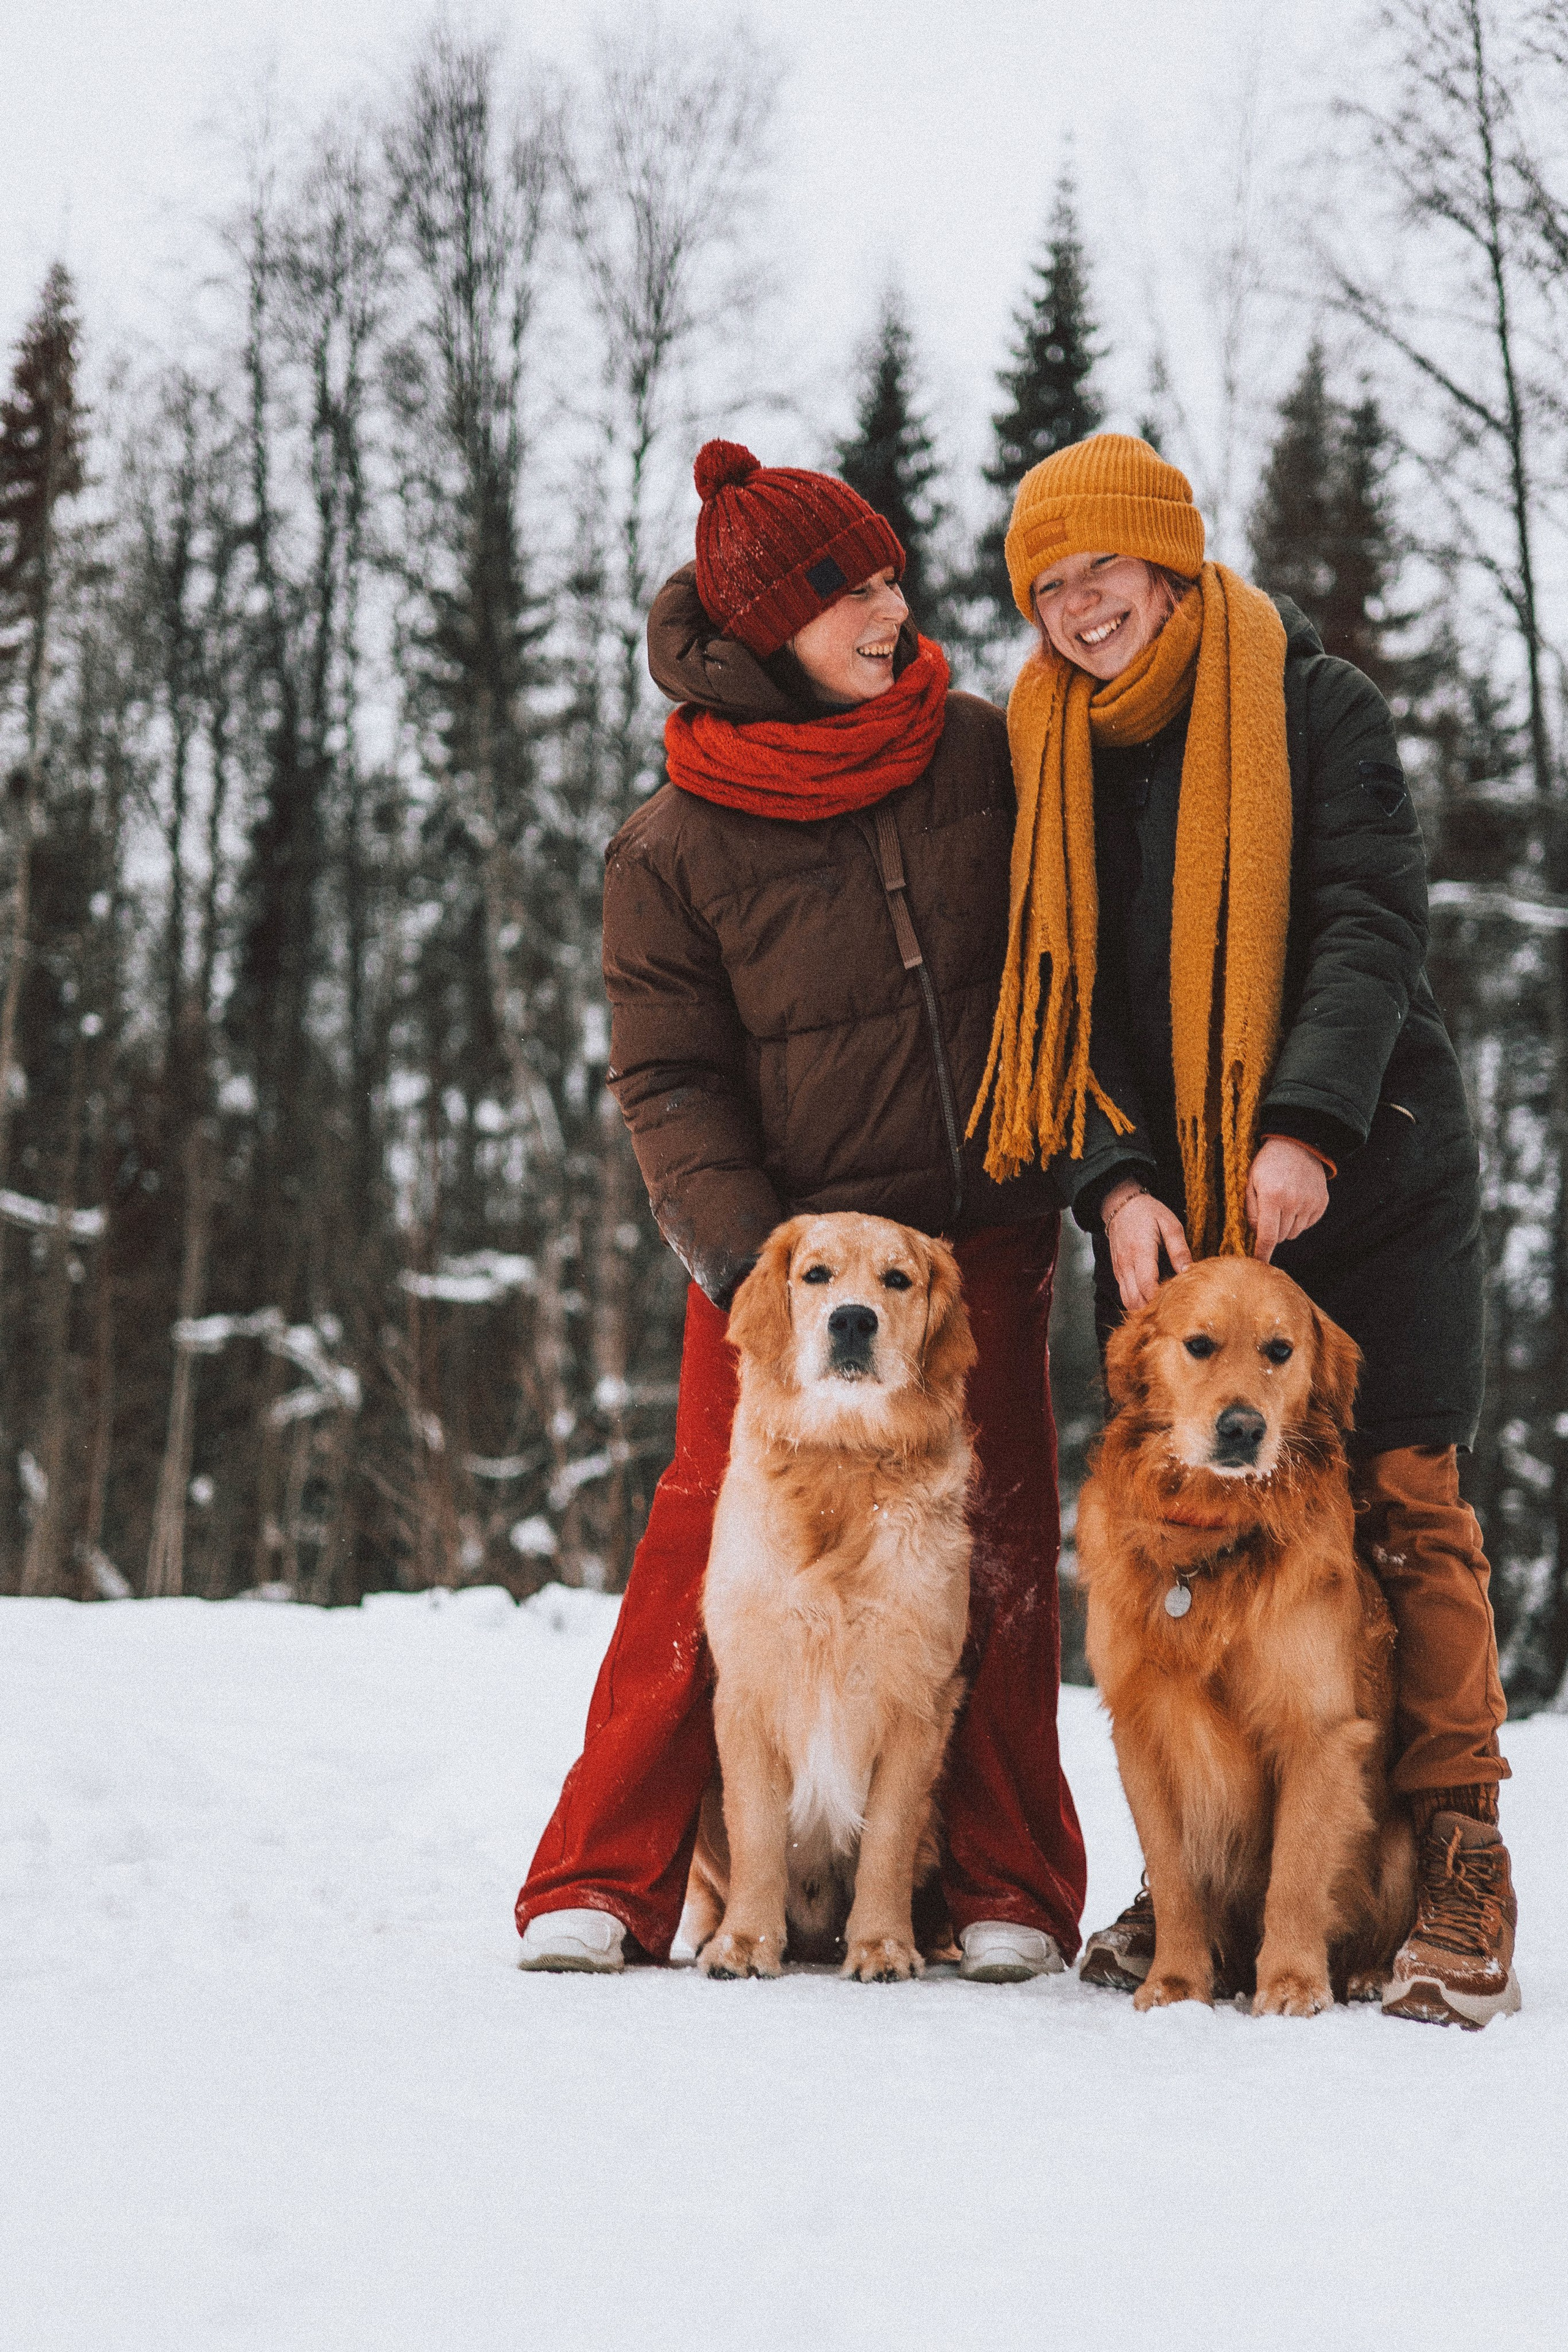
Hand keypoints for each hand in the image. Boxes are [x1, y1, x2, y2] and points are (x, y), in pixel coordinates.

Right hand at [1102, 1180, 1192, 1311]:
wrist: (1121, 1205)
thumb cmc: (1148, 1212)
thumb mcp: (1170, 1224)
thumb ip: (1179, 1250)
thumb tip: (1188, 1271)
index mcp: (1140, 1252)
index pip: (1146, 1285)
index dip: (1160, 1300)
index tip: (1177, 1304)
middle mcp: (1126, 1264)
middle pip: (1135, 1300)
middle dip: (1153, 1309)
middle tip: (1173, 1309)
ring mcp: (1119, 1270)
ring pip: (1128, 1301)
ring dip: (1144, 1308)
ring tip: (1163, 1308)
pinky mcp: (1117, 1273)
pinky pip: (1125, 1295)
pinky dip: (1137, 1302)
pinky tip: (1152, 1300)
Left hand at [1245, 1138, 1328, 1261]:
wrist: (1298, 1145)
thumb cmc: (1268, 1164)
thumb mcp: (1251, 1182)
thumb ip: (1251, 1210)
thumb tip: (1257, 1234)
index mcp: (1272, 1197)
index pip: (1267, 1236)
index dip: (1262, 1253)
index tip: (1258, 1263)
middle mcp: (1293, 1202)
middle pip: (1280, 1237)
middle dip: (1271, 1232)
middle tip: (1269, 1214)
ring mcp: (1309, 1203)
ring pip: (1294, 1233)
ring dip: (1285, 1226)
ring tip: (1282, 1206)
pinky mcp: (1321, 1203)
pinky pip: (1307, 1225)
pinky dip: (1299, 1220)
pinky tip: (1295, 1203)